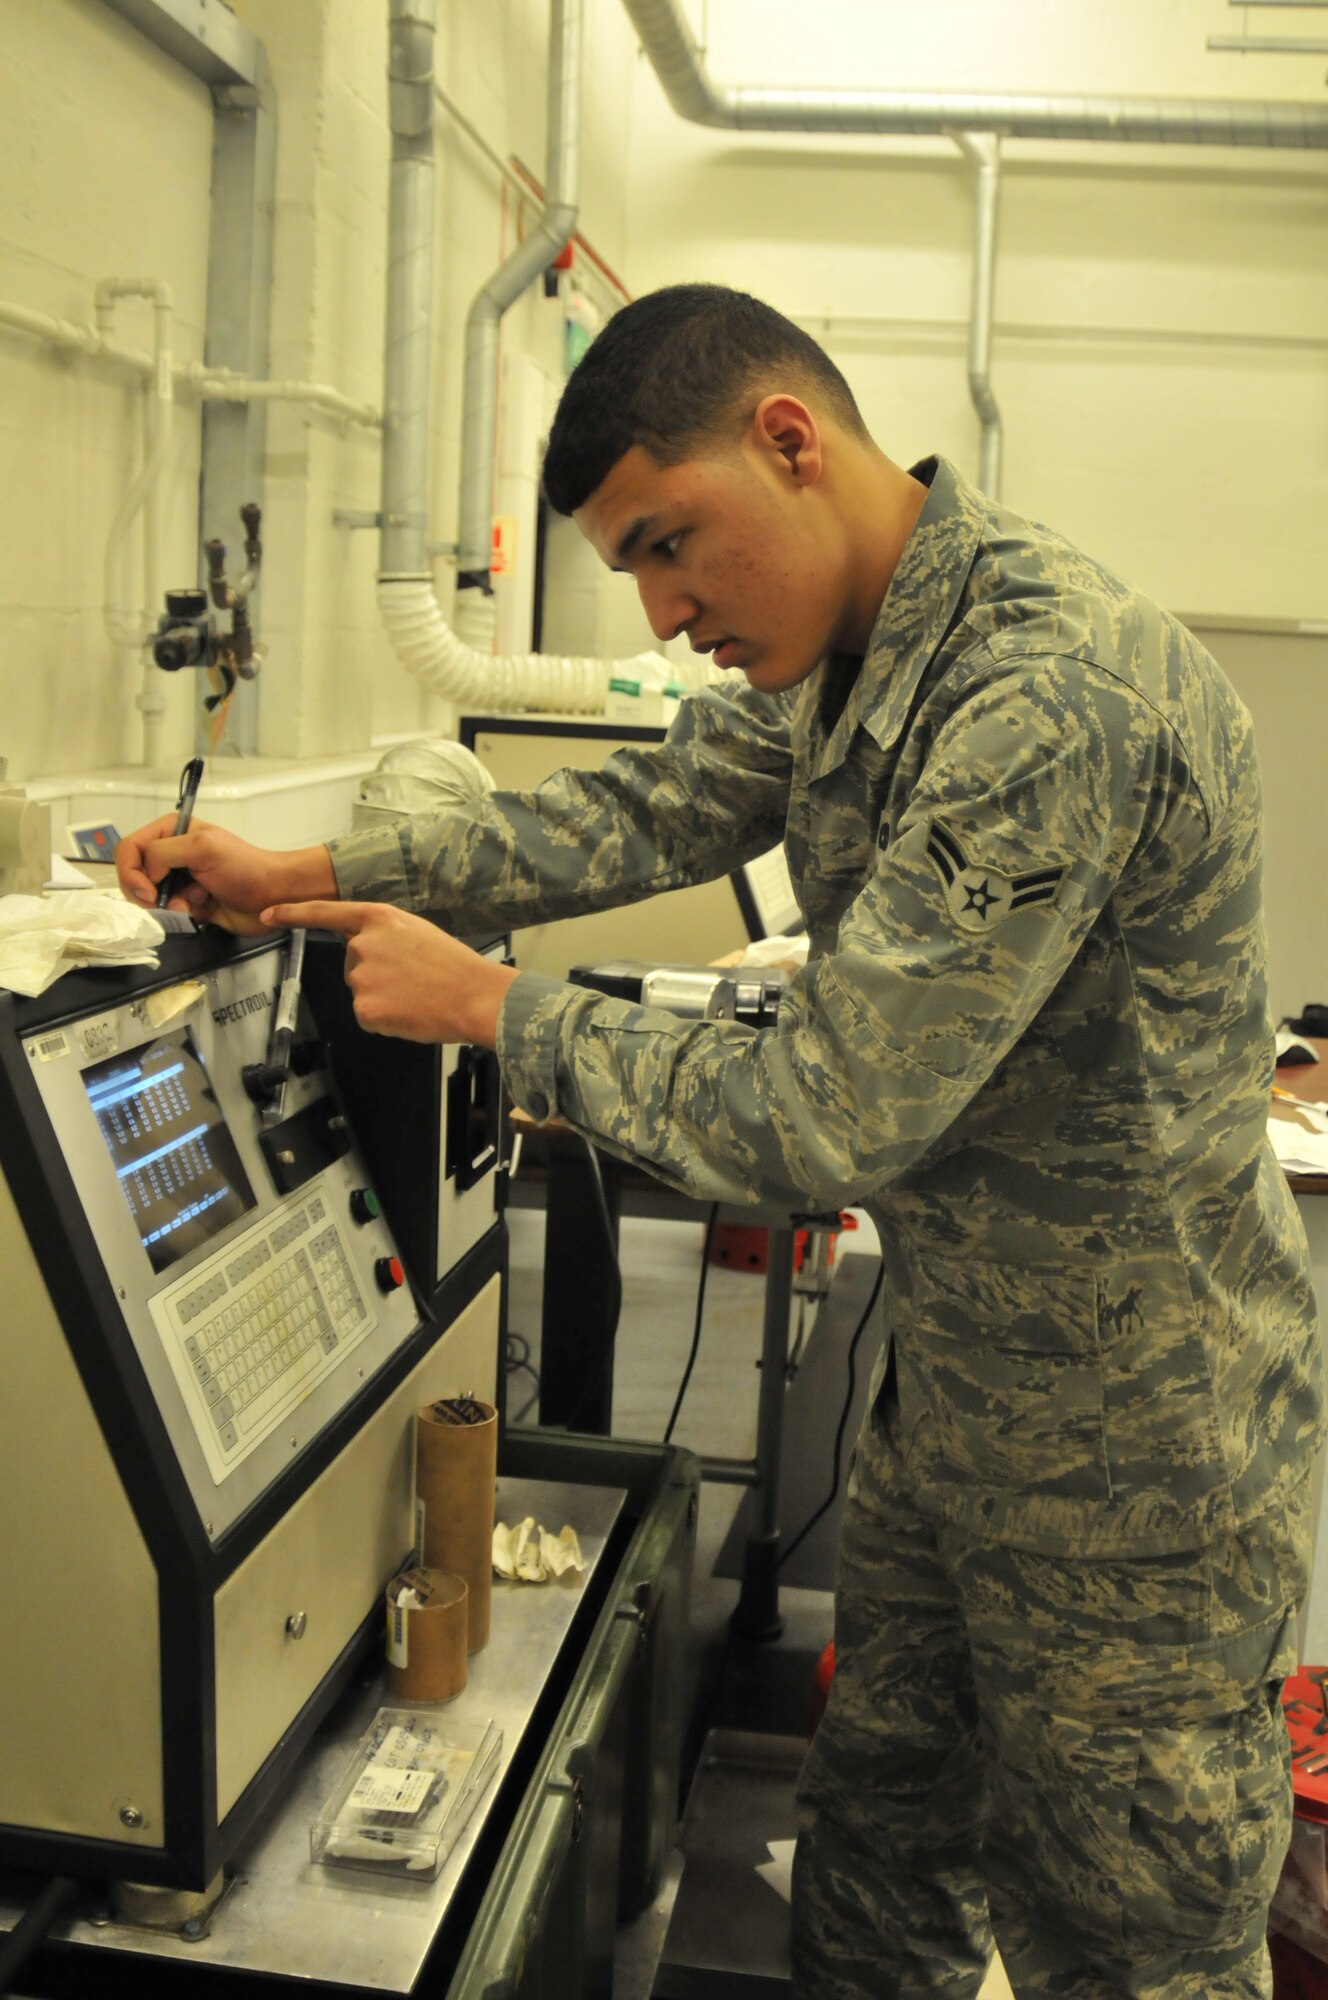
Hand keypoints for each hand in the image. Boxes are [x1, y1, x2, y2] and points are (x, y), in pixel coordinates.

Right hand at [116, 817, 335, 934]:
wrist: (273, 896)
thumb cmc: (244, 867)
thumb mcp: (202, 847)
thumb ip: (163, 853)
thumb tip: (147, 876)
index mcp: (171, 831)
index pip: (129, 848)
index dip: (131, 871)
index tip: (148, 891)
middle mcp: (171, 853)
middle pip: (133, 874)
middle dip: (146, 891)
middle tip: (166, 900)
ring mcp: (179, 878)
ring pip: (148, 896)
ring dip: (168, 903)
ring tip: (195, 900)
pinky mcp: (188, 901)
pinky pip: (167, 911)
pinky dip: (181, 912)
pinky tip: (202, 906)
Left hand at [262, 900, 518, 1046]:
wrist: (475, 996)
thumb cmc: (455, 967)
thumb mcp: (417, 933)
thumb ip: (384, 935)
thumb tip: (366, 950)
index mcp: (379, 919)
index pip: (326, 913)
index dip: (293, 913)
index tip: (268, 914)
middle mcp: (364, 944)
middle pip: (351, 963)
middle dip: (375, 974)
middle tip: (412, 979)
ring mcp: (362, 977)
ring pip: (361, 992)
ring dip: (382, 998)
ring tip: (416, 995)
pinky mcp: (365, 1008)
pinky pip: (367, 1017)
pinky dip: (385, 1020)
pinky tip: (409, 1013)